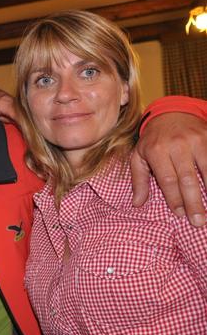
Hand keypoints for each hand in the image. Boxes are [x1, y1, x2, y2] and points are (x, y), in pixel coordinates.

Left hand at [131, 112, 206, 226]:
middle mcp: (177, 145)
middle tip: (198, 221)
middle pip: (188, 179)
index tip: (180, 214)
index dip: (174, 198)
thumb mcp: (139, 157)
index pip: (167, 180)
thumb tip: (137, 204)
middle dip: (193, 202)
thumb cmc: (153, 141)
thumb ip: (138, 181)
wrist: (171, 113)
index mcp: (157, 151)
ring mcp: (197, 140)